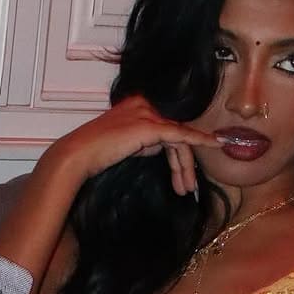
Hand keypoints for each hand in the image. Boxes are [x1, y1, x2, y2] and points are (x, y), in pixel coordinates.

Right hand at [44, 95, 220, 195]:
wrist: (78, 156)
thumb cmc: (97, 154)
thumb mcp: (128, 143)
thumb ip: (147, 140)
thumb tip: (165, 147)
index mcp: (138, 104)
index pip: (167, 128)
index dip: (181, 152)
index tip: (190, 170)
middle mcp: (144, 103)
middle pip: (175, 134)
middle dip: (184, 163)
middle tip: (188, 187)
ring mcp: (146, 112)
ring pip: (179, 139)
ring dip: (185, 166)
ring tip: (186, 189)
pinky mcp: (149, 125)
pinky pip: (180, 135)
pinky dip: (199, 140)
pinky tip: (214, 144)